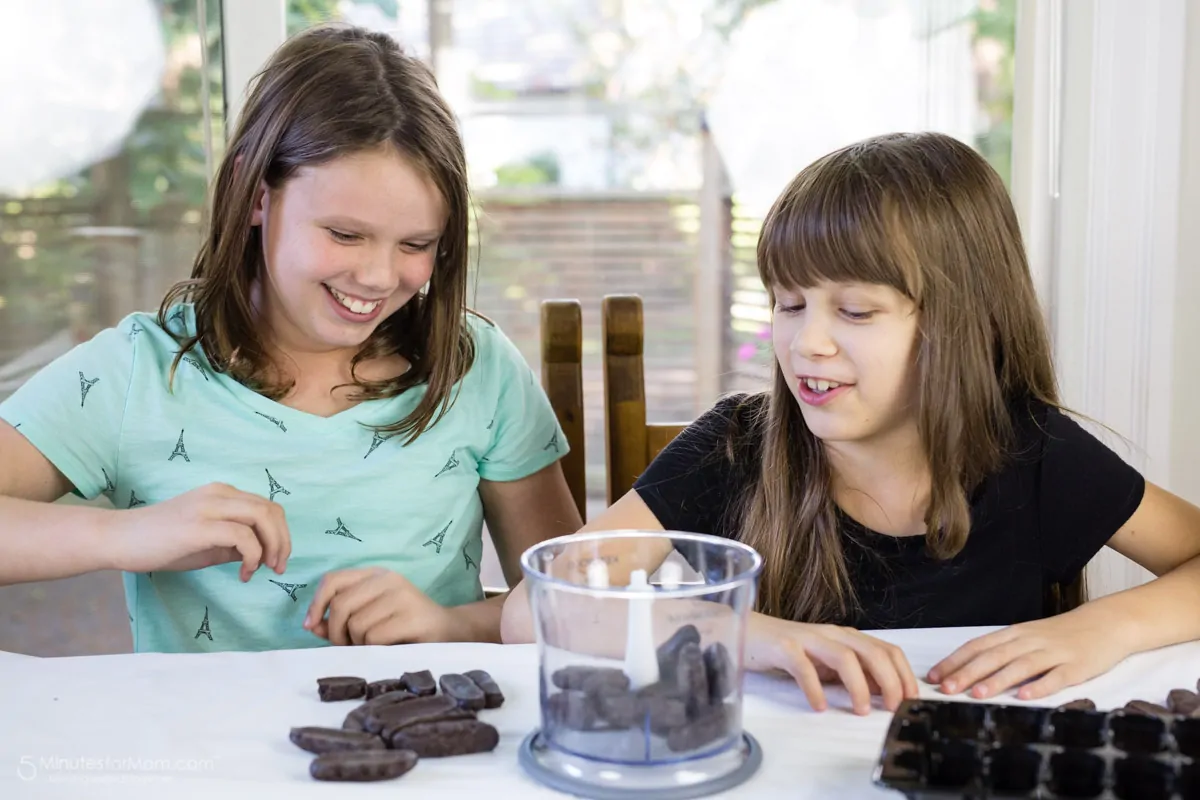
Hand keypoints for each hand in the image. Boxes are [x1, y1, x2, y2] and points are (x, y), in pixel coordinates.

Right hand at [108, 483, 290, 580]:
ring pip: (262, 517)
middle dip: (283, 541)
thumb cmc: (159, 542)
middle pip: (271, 510)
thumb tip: (261, 554)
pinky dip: (252, 556)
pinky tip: (243, 573)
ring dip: (272, 546)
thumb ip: (234, 543)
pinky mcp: (199, 527)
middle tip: (278, 567)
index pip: (268, 506)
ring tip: (264, 569)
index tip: (276, 559)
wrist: (118, 539)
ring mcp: (208, 508)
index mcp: (222, 493)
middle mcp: (219, 494)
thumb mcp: (206, 542)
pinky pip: (242, 536)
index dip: (281, 533)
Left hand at [304, 567, 458, 645]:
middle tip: (345, 646)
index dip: (316, 603)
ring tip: (372, 646)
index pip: (333, 580)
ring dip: (357, 644)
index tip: (310, 625)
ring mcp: (401, 595)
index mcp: (374, 575)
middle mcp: (387, 579)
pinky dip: (373, 649)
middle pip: (340, 605)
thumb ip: (338, 621)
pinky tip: (387, 648)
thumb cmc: (403, 627)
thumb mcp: (368, 619)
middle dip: (335, 632)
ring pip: (356, 624)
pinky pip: (374, 637)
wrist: (449, 632)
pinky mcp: (412, 616)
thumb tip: (311, 625)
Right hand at [747, 615, 920, 714]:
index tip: (911, 700)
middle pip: (872, 652)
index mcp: (846, 637)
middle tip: (893, 707)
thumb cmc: (787, 651)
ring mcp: (807, 639)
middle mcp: (831, 634)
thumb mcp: (826, 663)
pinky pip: (803, 667)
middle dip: (890, 681)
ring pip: (844, 657)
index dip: (903, 675)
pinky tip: (819, 705)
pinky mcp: (783, 647)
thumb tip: (884, 691)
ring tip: (861, 710)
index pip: (887, 650)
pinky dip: (814, 688)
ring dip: (858, 686)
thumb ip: (853, 673)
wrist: (745, 632)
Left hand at [927, 612, 1131, 700]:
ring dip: (997, 680)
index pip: (978, 646)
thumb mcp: (1028, 637)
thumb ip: (1003, 651)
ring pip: (1020, 666)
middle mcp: (1030, 641)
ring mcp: (1054, 653)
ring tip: (977, 694)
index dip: (955, 660)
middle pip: (994, 656)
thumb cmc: (1062, 634)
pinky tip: (1025, 697)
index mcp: (1014, 634)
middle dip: (967, 673)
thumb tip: (969, 669)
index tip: (934, 675)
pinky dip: (1040, 687)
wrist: (1107, 622)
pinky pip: (1056, 677)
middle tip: (945, 688)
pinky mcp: (1077, 666)